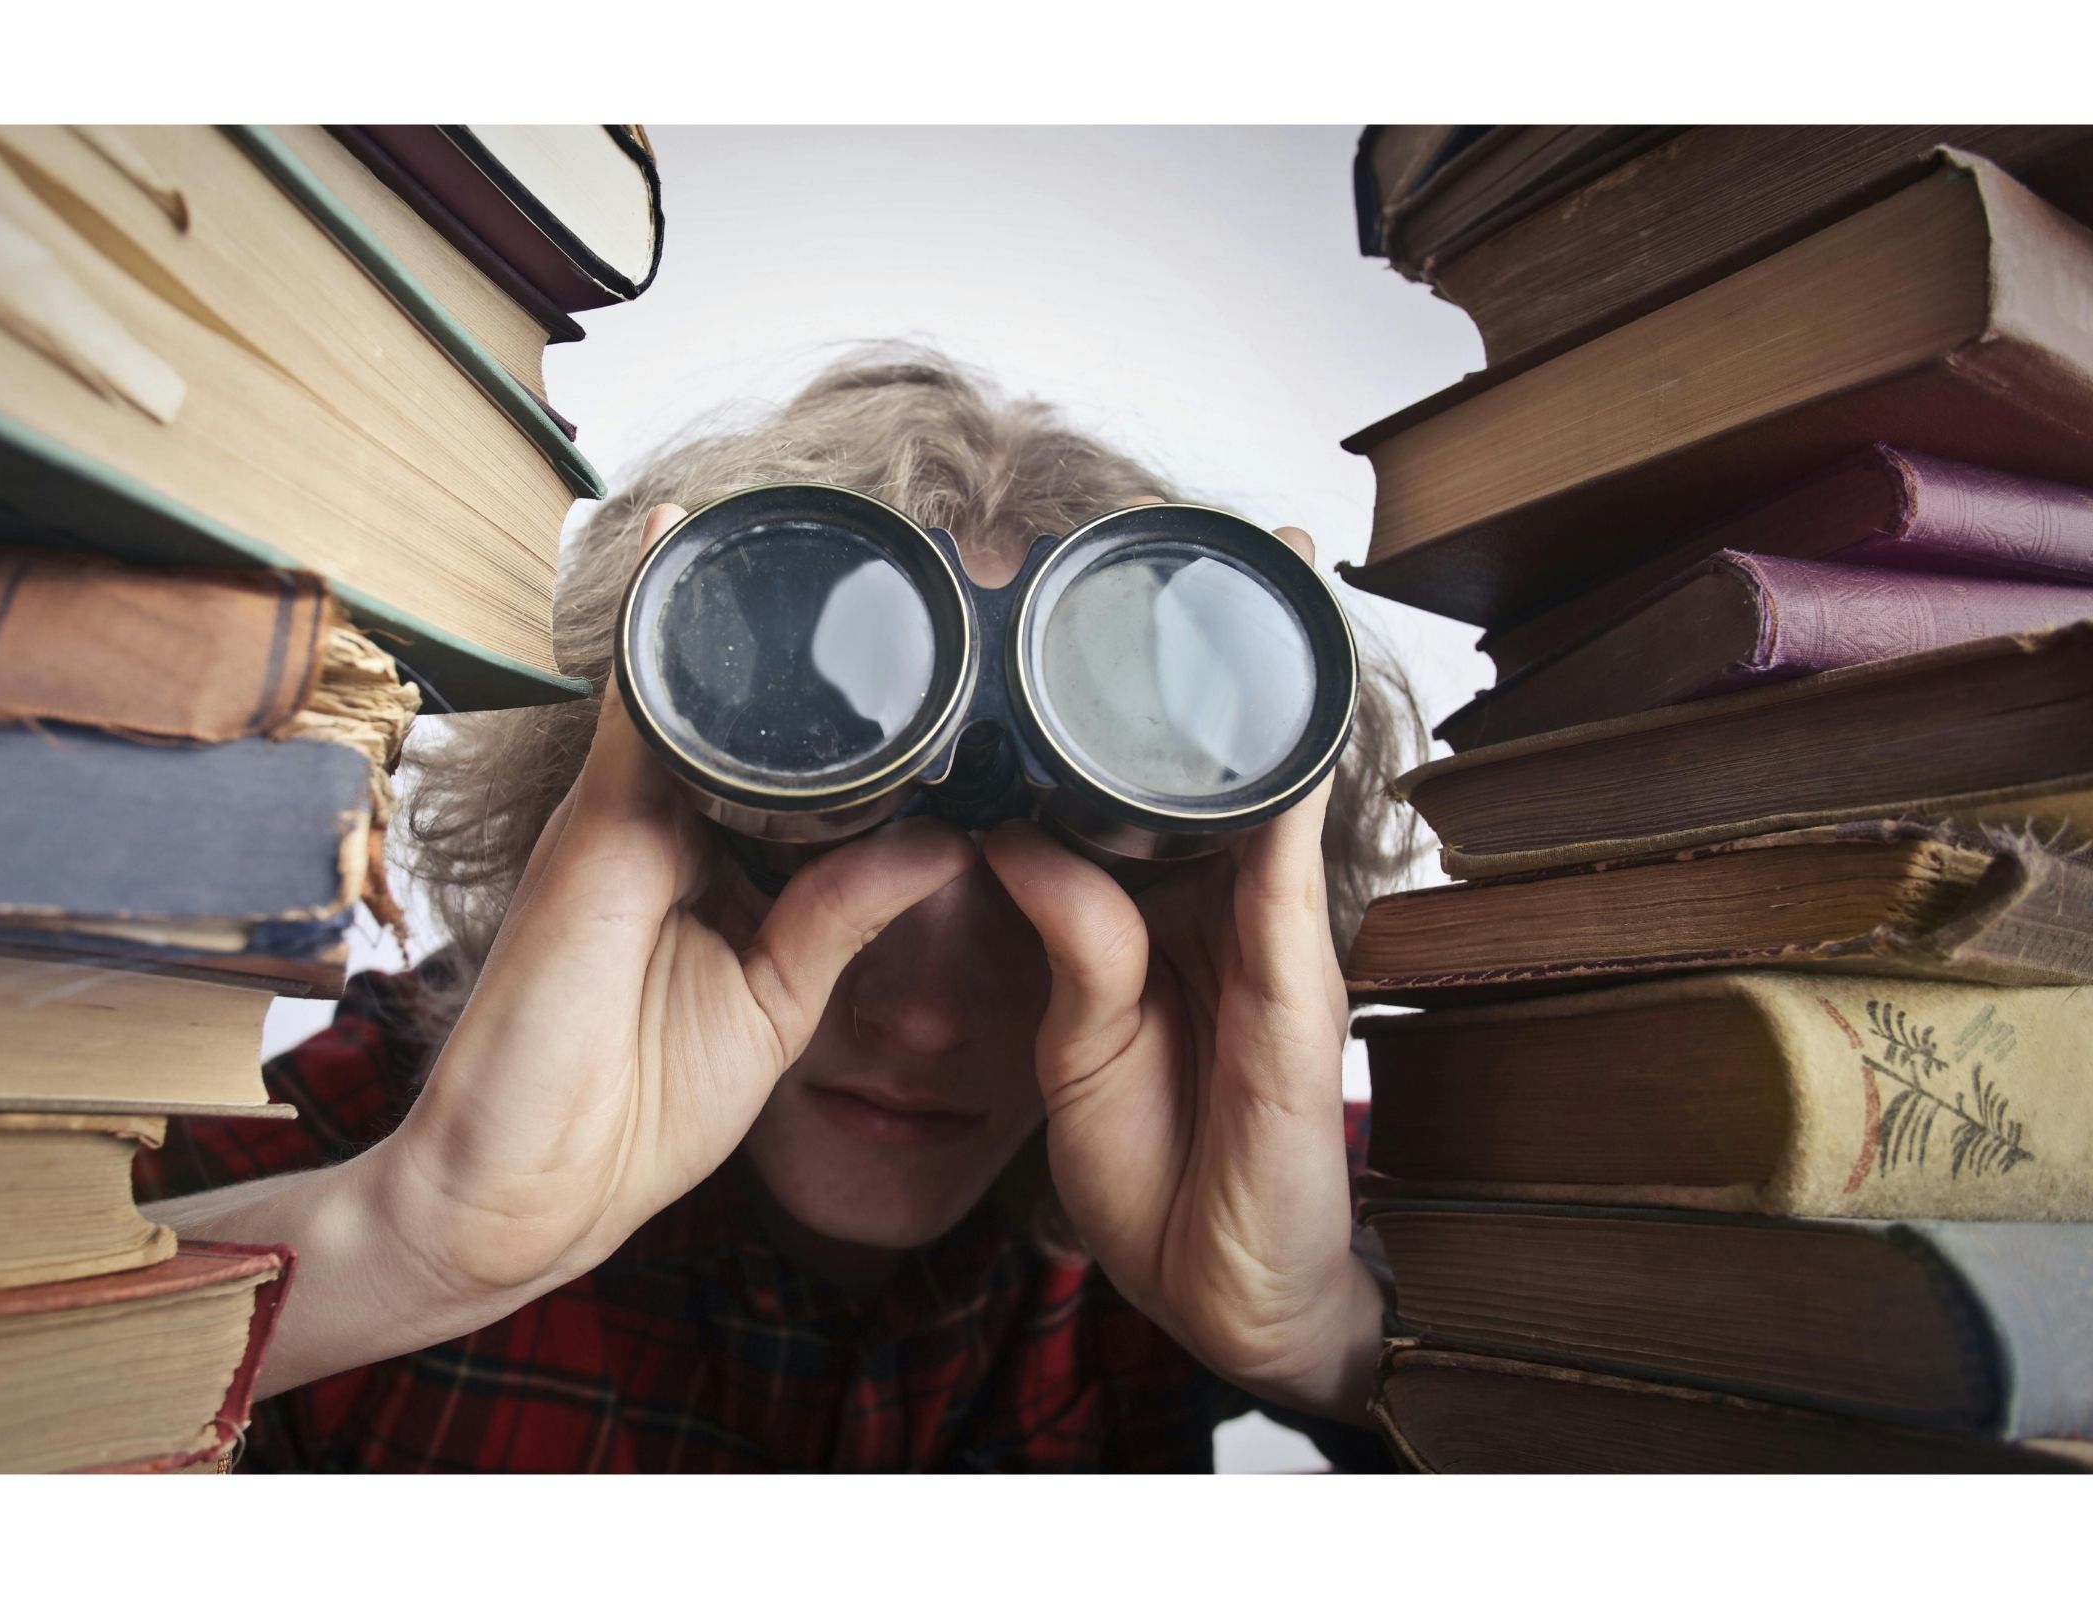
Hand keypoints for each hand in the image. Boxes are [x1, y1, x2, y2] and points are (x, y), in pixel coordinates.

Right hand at [371, 506, 975, 1314]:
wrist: (521, 1187)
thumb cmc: (634, 1111)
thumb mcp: (775, 1003)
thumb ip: (844, 912)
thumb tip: (947, 838)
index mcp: (715, 866)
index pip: (793, 767)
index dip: (854, 718)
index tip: (936, 657)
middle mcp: (666, 822)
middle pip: (747, 711)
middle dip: (809, 645)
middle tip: (907, 562)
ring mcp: (625, 815)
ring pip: (692, 687)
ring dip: (746, 614)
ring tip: (825, 524)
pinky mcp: (595, 824)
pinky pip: (634, 703)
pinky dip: (660, 628)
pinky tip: (689, 541)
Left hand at [980, 524, 1384, 1422]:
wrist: (1222, 1287)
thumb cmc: (1157, 1164)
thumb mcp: (1080, 1039)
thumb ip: (1068, 933)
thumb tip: (1010, 833)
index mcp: (1167, 912)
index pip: (1147, 784)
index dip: (1125, 700)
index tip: (1097, 600)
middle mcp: (1227, 908)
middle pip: (1221, 764)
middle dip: (1219, 658)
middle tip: (1209, 540)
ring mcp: (1272, 942)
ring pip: (1270, 795)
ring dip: (1267, 693)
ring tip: (1265, 577)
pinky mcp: (1299, 994)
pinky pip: (1287, 883)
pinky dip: (1288, 802)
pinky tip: (1279, 728)